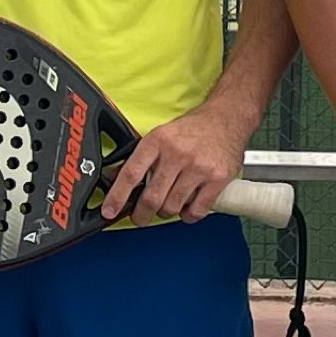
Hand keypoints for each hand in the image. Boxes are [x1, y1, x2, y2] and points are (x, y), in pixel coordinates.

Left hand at [100, 100, 251, 224]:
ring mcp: (198, 168)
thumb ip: (141, 158)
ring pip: (172, 207)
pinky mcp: (217, 179)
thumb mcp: (160, 136)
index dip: (117, 196)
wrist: (226, 118)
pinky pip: (196, 211)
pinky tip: (186, 207)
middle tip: (139, 217)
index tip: (109, 211)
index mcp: (157, 141)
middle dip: (141, 215)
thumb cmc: (192, 129)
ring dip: (166, 212)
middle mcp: (177, 154)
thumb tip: (114, 178)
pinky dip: (187, 215)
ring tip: (168, 204)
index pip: (131, 173)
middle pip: (151, 197)